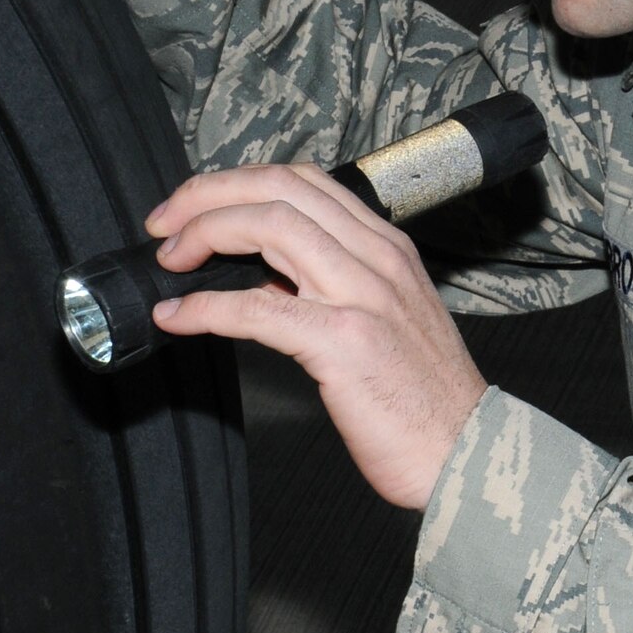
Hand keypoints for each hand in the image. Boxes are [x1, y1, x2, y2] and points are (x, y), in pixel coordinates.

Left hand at [147, 163, 487, 509]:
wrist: (468, 452)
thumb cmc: (423, 398)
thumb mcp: (386, 318)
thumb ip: (332, 284)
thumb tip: (260, 273)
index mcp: (387, 247)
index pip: (304, 180)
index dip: (237, 183)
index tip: (196, 208)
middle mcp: (377, 259)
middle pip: (279, 188)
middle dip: (207, 195)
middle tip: (164, 224)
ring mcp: (362, 297)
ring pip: (269, 226)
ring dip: (203, 234)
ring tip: (170, 262)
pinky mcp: (343, 344)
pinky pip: (257, 307)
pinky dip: (204, 306)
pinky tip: (176, 317)